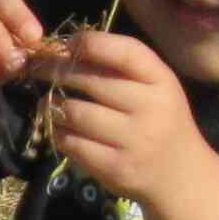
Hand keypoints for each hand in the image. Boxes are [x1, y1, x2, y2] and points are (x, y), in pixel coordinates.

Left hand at [41, 30, 218, 219]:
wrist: (180, 176)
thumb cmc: (161, 121)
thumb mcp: (156, 88)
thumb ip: (122, 67)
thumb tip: (68, 47)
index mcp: (162, 81)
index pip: (124, 52)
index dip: (90, 43)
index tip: (67, 44)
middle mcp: (150, 108)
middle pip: (91, 81)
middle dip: (57, 71)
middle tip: (38, 69)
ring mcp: (134, 141)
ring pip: (76, 113)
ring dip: (53, 106)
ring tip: (48, 103)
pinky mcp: (115, 168)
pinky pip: (72, 143)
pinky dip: (58, 133)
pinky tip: (58, 128)